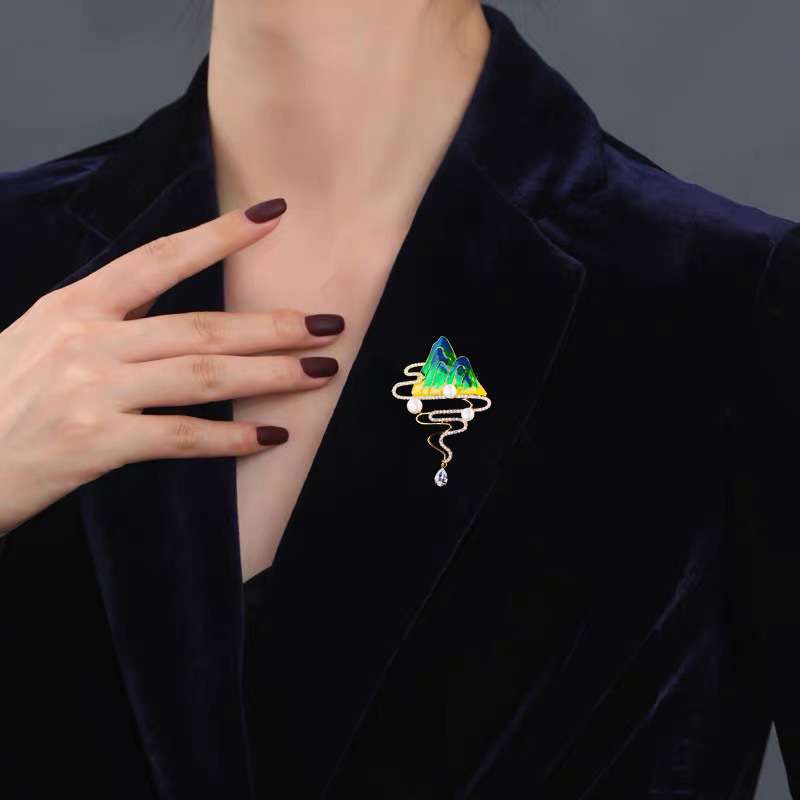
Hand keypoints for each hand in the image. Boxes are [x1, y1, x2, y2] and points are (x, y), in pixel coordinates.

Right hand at [0, 198, 343, 537]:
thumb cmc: (1, 396)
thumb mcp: (44, 336)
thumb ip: (107, 318)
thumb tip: (169, 305)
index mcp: (75, 305)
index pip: (159, 259)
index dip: (220, 237)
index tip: (272, 215)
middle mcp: (87, 340)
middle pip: (201, 325)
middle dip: (272, 325)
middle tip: (330, 324)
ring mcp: (91, 391)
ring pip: (201, 376)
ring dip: (269, 374)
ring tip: (319, 371)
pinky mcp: (94, 444)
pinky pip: (179, 436)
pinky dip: (229, 439)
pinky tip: (271, 437)